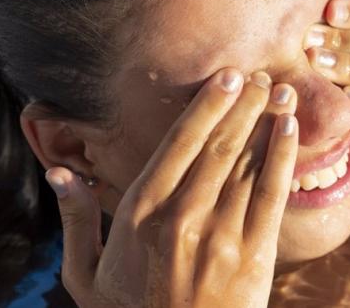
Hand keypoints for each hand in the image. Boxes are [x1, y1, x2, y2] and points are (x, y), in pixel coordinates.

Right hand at [44, 69, 298, 306]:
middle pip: (217, 145)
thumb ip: (76, 220)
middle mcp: (179, 216)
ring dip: (266, 119)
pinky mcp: (253, 256)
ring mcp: (219, 236)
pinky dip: (282, 156)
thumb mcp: (86, 276)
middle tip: (260, 73)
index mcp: (139, 213)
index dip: (206, 106)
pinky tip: (291, 128)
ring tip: (281, 88)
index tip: (226, 77)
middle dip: (242, 104)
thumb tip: (58, 173)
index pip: (177, 144)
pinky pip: (271, 194)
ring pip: (246, 162)